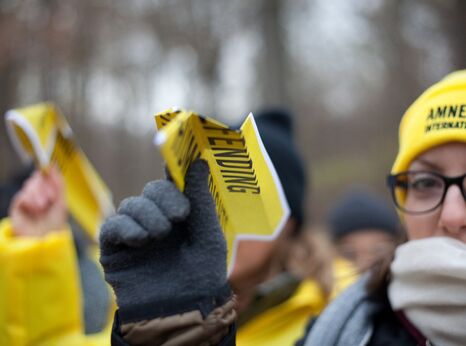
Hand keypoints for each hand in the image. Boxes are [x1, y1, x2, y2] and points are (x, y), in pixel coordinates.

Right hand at [9, 166, 66, 236]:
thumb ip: (59, 183)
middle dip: (45, 187)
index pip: (45, 175)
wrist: (44, 239)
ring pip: (29, 185)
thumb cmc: (55, 224)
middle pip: (37, 178)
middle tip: (51, 198)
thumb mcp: (61, 202)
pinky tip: (35, 210)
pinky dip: (30, 201)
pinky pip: (22, 195)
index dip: (48, 173)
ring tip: (43, 208)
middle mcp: (37, 194)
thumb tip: (54, 166)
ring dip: (38, 195)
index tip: (50, 170)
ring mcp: (27, 200)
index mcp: (49, 192)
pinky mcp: (17, 206)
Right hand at [99, 160, 228, 321]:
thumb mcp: (207, 233)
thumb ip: (200, 198)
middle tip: (179, 216)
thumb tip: (199, 162)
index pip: (171, 184)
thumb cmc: (201, 273)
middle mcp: (156, 219)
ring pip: (131, 204)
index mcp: (178, 213)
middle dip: (164, 198)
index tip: (178, 159)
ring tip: (161, 235)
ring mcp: (134, 233)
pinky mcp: (115, 249)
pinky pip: (112, 226)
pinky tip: (142, 239)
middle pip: (151, 190)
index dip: (173, 170)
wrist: (185, 308)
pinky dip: (126, 227)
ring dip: (148, 215)